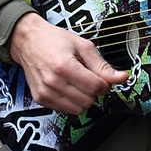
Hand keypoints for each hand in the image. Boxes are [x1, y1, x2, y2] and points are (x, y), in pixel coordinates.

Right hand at [8, 12, 127, 114]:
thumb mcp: (82, 46)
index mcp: (64, 66)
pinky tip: (67, 86)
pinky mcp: (40, 99)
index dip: (104, 84)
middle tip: (88, 77)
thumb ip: (102, 65)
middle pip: (88, 100)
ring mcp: (45, 92)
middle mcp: (53, 82)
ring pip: (78, 109)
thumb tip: (122, 77)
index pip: (95, 87)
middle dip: (93, 91)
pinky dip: (71, 101)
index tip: (102, 78)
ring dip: (83, 98)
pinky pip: (65, 110)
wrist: (28, 41)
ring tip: (76, 81)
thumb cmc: (54, 40)